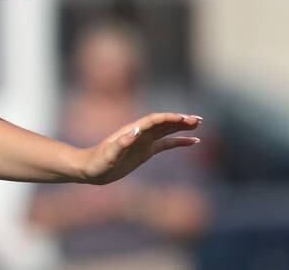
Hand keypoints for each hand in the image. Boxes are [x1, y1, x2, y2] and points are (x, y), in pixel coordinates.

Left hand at [77, 113, 200, 184]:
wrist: (90, 169)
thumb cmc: (98, 162)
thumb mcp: (109, 154)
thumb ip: (121, 143)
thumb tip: (135, 132)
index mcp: (133, 131)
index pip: (154, 121)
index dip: (169, 119)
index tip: (184, 119)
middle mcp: (140, 133)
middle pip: (163, 122)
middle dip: (180, 120)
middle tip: (198, 120)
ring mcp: (144, 141)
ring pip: (167, 130)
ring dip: (182, 127)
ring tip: (198, 124)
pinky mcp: (145, 151)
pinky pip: (166, 143)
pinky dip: (179, 141)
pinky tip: (192, 141)